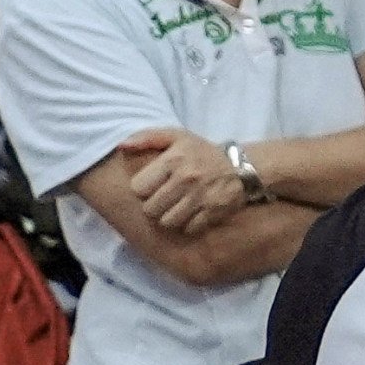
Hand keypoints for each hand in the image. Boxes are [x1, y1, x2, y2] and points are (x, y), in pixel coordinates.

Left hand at [115, 128, 245, 234]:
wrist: (242, 166)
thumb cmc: (201, 152)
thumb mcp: (176, 136)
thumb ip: (146, 138)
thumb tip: (121, 146)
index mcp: (173, 160)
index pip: (138, 188)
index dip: (142, 189)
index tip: (153, 185)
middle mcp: (187, 178)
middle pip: (150, 209)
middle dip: (154, 205)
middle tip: (163, 199)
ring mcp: (201, 197)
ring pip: (167, 221)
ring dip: (169, 217)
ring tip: (175, 208)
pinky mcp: (214, 211)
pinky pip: (189, 228)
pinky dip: (188, 224)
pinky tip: (191, 214)